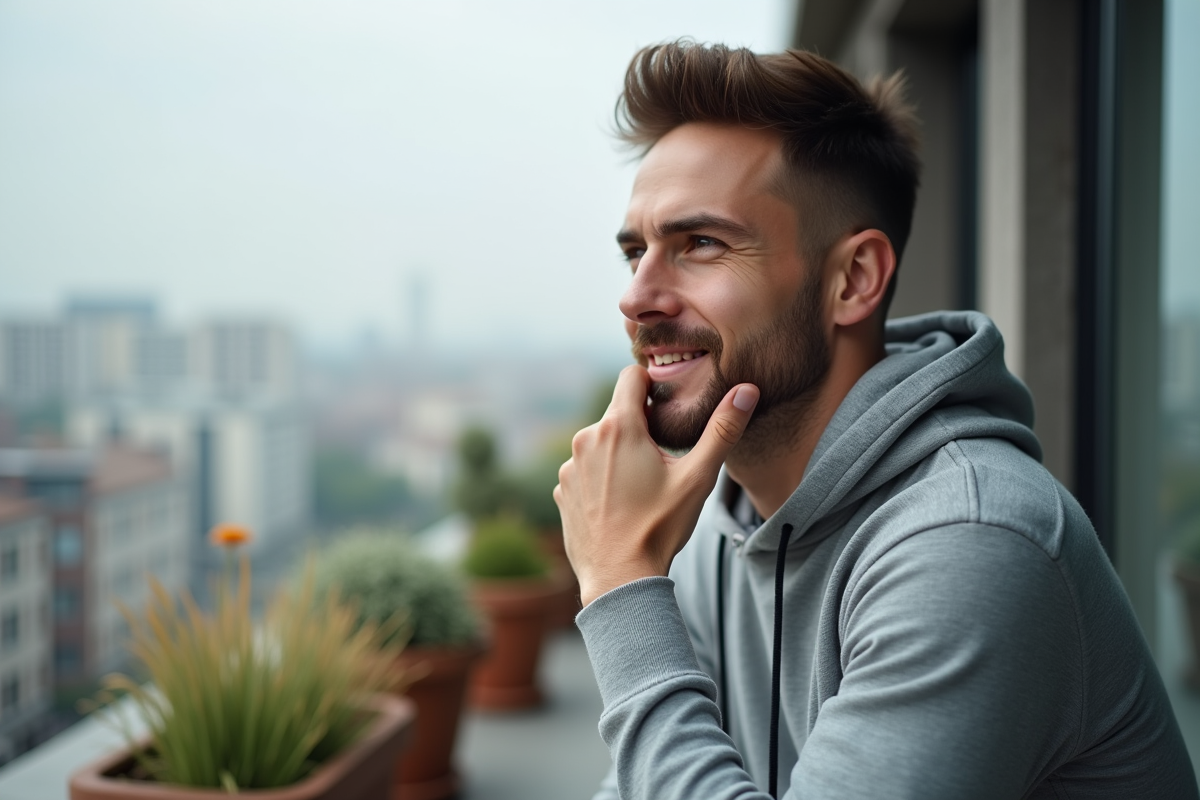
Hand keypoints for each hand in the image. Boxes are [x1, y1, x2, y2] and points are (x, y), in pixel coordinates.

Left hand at [554, 365, 758, 605]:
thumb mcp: (698, 477)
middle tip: (661, 463)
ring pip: (601, 443)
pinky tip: (619, 506)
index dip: (652, 387)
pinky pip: (585, 471)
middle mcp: (585, 439)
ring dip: (619, 455)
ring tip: (640, 489)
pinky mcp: (562, 490)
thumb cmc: (660, 527)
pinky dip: (601, 480)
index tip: (666, 411)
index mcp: (618, 427)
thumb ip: (722, 430)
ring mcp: (570, 466)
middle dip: (640, 428)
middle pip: (618, 414)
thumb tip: (747, 390)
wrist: (619, 579)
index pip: (631, 376)